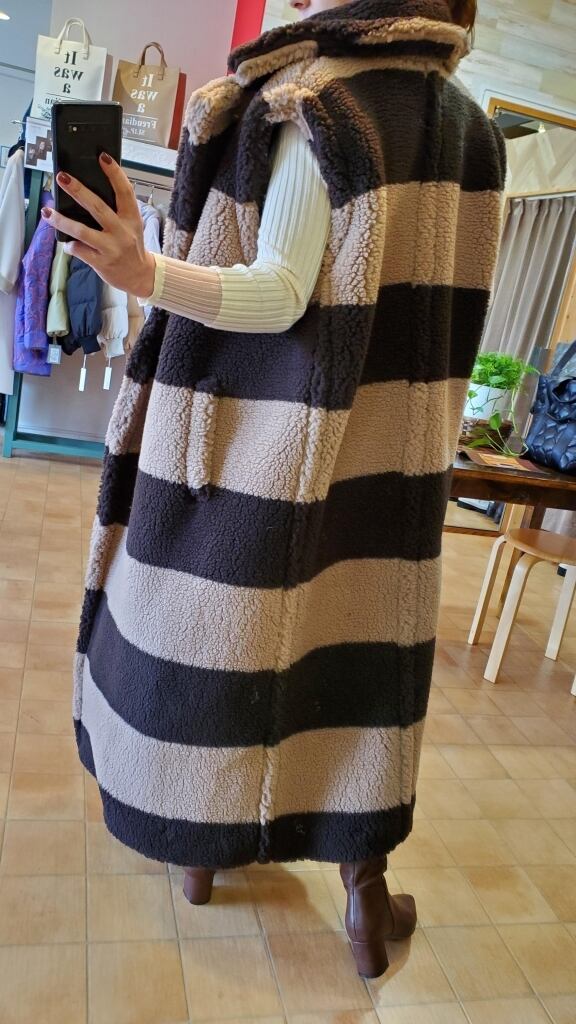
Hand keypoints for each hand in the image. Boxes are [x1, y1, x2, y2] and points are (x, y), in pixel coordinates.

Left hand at [43, 154, 156, 298]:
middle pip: (98, 207)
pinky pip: (79, 250)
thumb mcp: (131, 225)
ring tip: (48, 212)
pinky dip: (70, 245)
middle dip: (78, 190)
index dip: (114, 173)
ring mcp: (111, 248)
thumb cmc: (131, 246)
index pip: (125, 191)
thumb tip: (87, 190)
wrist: (139, 276)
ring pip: (82, 231)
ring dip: (62, 221)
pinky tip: (66, 242)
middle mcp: (122, 232)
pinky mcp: (101, 262)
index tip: (102, 157)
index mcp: (132, 218)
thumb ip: (116, 210)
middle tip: (62, 177)